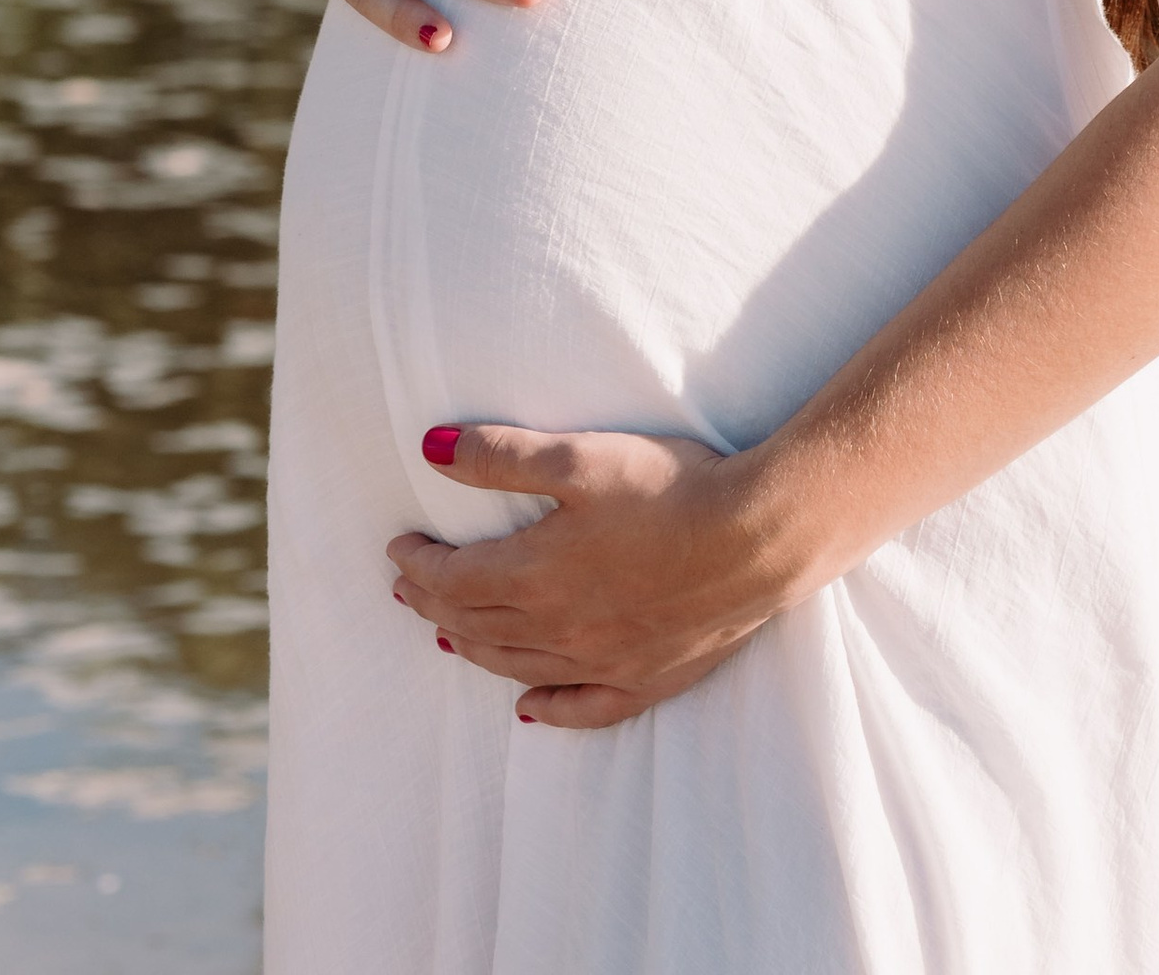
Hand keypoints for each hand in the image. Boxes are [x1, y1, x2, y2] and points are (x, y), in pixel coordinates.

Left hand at [391, 423, 790, 727]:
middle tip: (408, 588)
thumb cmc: (670, 489)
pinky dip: (547, 709)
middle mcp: (560, 629)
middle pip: (476, 624)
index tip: (398, 547)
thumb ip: (501, 457)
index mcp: (536, 575)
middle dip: (434, 604)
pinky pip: (581, 707)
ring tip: (447, 635)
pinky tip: (528, 709)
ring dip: (474, 648)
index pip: (455, 579)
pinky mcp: (646, 679)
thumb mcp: (579, 456)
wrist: (759, 538)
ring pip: (517, 666)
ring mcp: (603, 661)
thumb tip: (430, 449)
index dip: (420, 564)